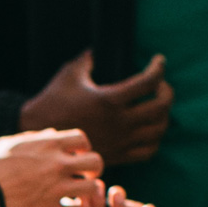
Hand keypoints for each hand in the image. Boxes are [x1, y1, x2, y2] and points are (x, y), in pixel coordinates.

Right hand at [0, 126, 102, 206]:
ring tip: (74, 196)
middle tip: (82, 178)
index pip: (81, 139)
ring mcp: (58, 189)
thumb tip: (50, 134)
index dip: (81, 149)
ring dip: (85, 192)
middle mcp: (57, 164)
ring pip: (91, 187)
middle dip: (91, 170)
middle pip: (95, 162)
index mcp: (48, 144)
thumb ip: (32, 138)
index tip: (75, 158)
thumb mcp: (6, 145)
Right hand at [19, 49, 172, 164]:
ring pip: (158, 130)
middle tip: (161, 85)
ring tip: (156, 106)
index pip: (149, 81)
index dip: (159, 67)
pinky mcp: (117, 156)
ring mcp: (119, 141)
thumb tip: (97, 50)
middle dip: (167, 92)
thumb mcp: (69, 74)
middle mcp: (118, 122)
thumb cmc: (52, 103)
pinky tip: (148, 129)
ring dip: (164, 115)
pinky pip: (148, 151)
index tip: (159, 61)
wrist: (41, 138)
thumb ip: (88, 59)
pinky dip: (155, 139)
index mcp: (108, 99)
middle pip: (161, 106)